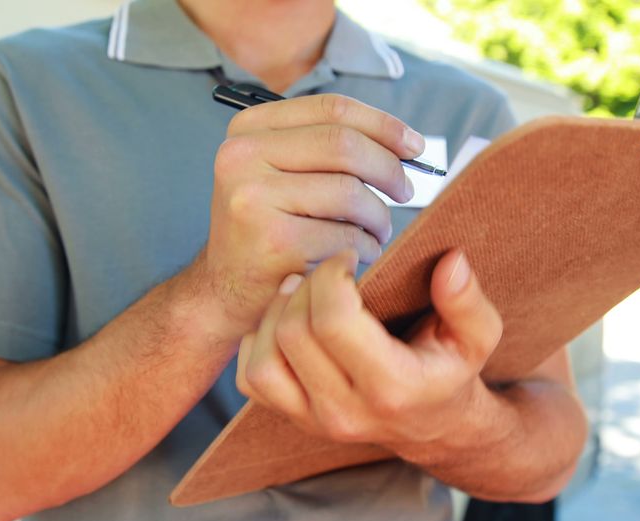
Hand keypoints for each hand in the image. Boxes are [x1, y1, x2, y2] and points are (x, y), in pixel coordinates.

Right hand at [194, 94, 426, 336]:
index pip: (331, 110)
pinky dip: (364, 249)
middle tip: (406, 192)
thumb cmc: (268, 228)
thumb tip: (406, 143)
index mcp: (247, 129)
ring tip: (375, 232)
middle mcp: (241, 156)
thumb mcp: (280, 174)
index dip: (384, 125)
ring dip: (379, 217)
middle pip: (345, 146)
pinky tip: (353, 256)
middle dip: (390, 169)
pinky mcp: (274, 243)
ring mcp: (254, 200)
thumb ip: (328, 148)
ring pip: (351, 194)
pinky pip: (346, 237)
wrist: (225, 291)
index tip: (415, 146)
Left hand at [235, 248, 508, 453]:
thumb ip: (467, 300)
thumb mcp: (477, 337)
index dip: (332, 277)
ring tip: (304, 290)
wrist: (434, 426)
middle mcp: (346, 411)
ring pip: (265, 357)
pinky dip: (260, 340)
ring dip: (277, 312)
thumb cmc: (450, 370)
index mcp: (392, 387)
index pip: (334, 322)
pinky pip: (251, 379)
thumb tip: (452, 262)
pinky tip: (288, 321)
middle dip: (306, 286)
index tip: (348, 258)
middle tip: (328, 270)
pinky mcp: (292, 418)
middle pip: (294, 333)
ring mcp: (314, 420)